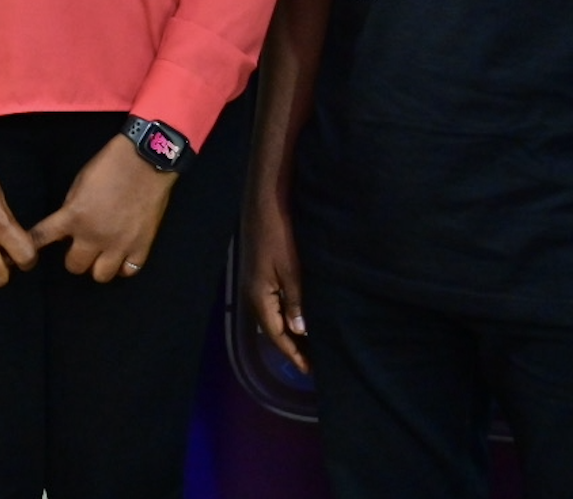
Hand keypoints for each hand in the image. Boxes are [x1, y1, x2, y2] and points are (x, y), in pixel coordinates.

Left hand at [29, 136, 174, 283]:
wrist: (145, 161)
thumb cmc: (109, 166)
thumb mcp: (79, 183)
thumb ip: (71, 209)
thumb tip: (66, 230)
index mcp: (74, 216)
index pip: (43, 238)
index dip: (33, 246)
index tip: (29, 252)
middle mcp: (93, 236)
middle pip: (74, 266)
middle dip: (74, 258)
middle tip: (79, 248)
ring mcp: (119, 245)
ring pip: (100, 276)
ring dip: (97, 266)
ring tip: (101, 255)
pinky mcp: (141, 247)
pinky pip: (128, 271)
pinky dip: (123, 266)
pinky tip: (121, 256)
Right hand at [242, 187, 308, 373]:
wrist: (266, 199)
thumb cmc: (280, 233)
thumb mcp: (291, 270)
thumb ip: (296, 302)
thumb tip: (300, 331)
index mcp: (259, 297)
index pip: (277, 336)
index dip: (294, 355)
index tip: (312, 373)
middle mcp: (255, 292)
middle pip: (274, 328)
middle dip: (294, 346)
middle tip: (317, 361)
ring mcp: (258, 280)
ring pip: (276, 314)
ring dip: (292, 330)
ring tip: (313, 342)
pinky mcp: (264, 268)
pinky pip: (277, 300)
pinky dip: (291, 313)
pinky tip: (304, 313)